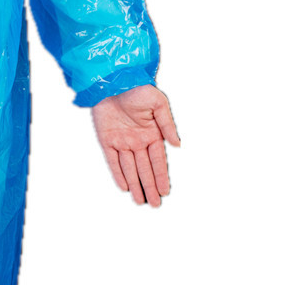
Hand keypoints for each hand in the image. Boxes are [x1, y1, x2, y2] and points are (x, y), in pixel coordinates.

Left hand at [91, 84, 179, 207]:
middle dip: (150, 187)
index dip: (161, 176)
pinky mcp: (106, 139)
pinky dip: (118, 174)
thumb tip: (177, 144)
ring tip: (141, 201)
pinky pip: (112, 160)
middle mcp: (137, 140)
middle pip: (144, 169)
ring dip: (136, 184)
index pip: (158, 161)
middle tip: (155, 204)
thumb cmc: (138, 88)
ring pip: (130, 168)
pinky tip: (124, 187)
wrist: (113, 80)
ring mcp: (122, 141)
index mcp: (152, 133)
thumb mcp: (158, 104)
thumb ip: (167, 125)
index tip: (165, 191)